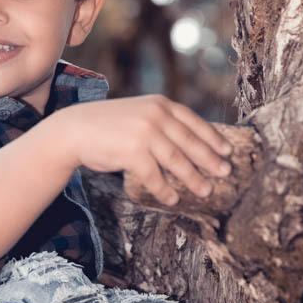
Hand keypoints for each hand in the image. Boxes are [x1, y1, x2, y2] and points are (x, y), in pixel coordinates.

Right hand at [59, 95, 232, 205]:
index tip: (228, 151)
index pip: (194, 122)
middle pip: (190, 142)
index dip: (213, 138)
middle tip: (225, 173)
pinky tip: (173, 198)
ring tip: (206, 190)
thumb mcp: (138, 113)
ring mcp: (144, 133)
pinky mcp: (132, 152)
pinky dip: (165, 189)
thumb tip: (189, 141)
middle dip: (210, 159)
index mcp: (160, 104)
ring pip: (177, 161)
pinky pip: (155, 176)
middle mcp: (155, 116)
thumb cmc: (108, 125)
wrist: (74, 130)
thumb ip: (161, 121)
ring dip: (193, 178)